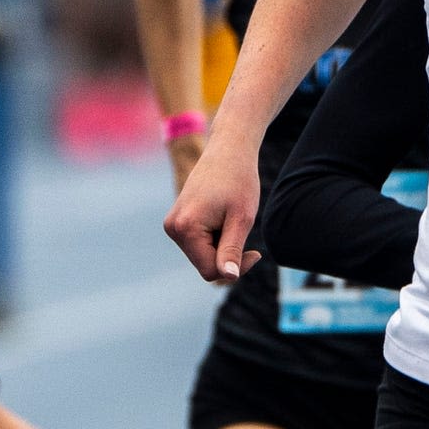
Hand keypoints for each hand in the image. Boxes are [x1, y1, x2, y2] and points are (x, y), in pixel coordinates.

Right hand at [164, 134, 262, 280]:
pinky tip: (222, 217)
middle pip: (205, 265)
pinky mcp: (177, 221)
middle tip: (242, 229)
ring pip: (202, 256)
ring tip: (229, 218)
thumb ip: (232, 250)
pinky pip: (199, 244)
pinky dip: (215, 238)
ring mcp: (173, 224)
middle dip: (227, 255)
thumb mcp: (241, 219)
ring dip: (221, 245)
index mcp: (185, 228)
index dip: (236, 267)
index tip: (255, 251)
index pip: (211, 271)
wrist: (228, 150)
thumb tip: (228, 277)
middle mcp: (172, 228)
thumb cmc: (239, 181)